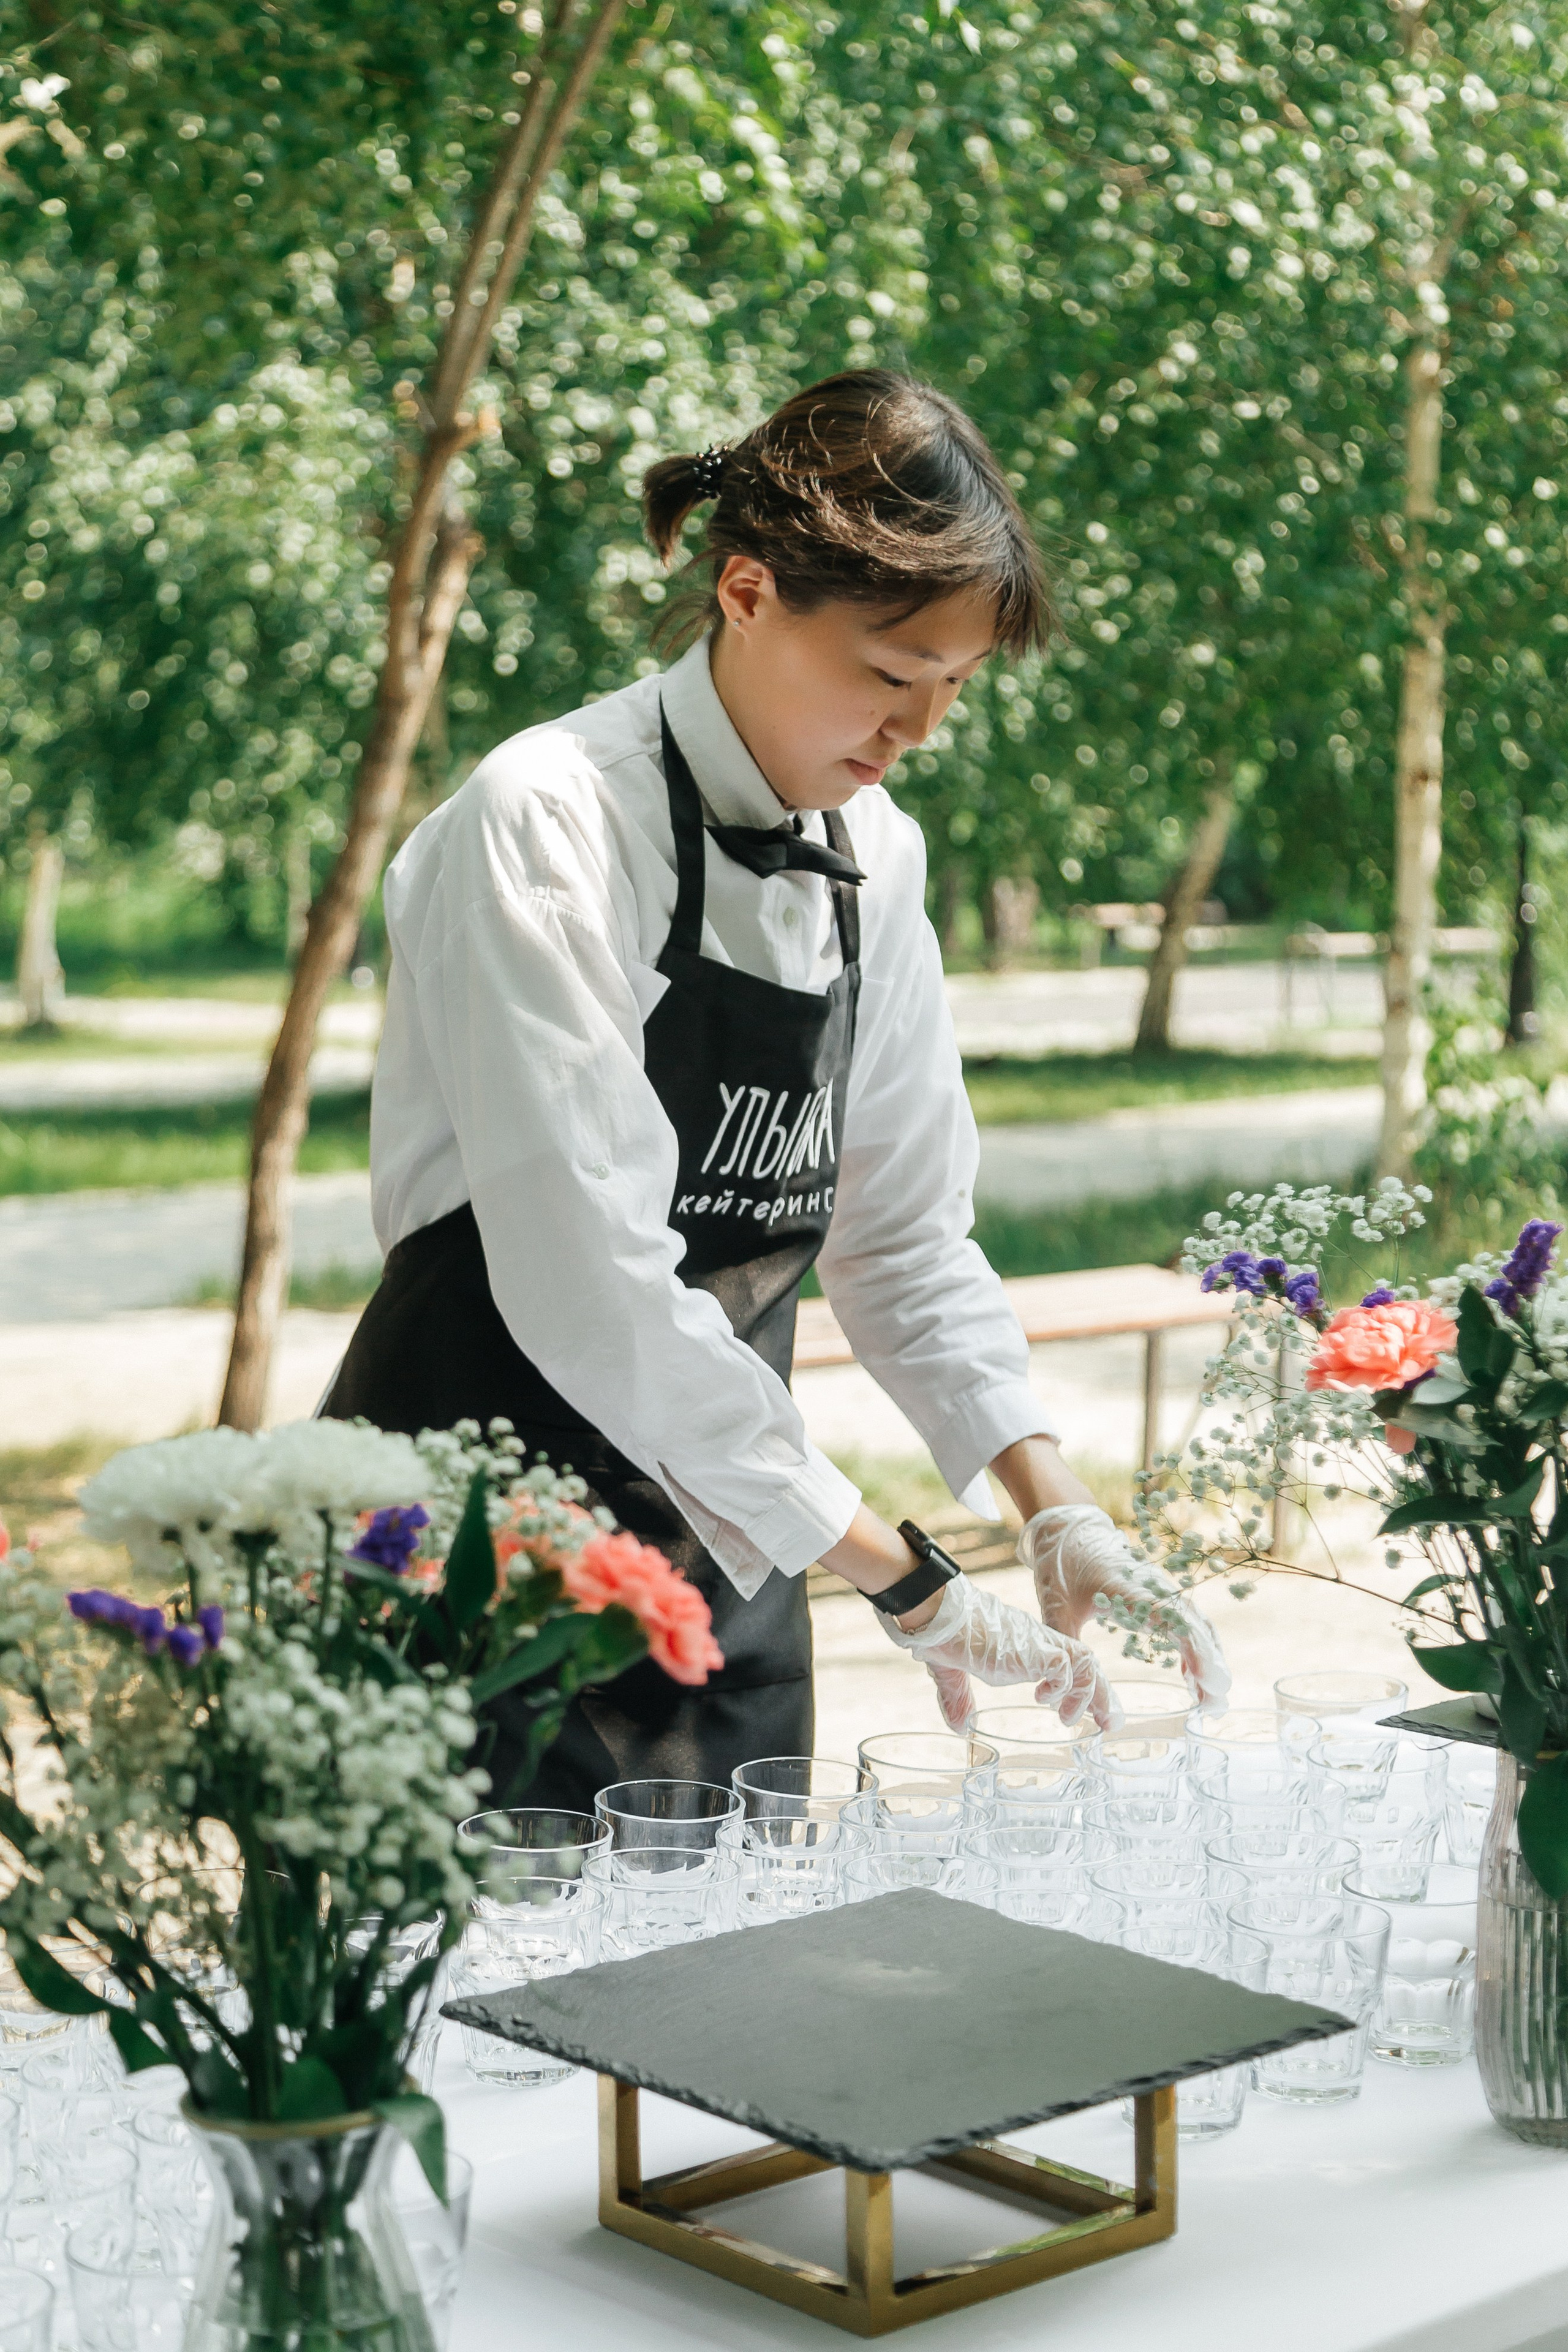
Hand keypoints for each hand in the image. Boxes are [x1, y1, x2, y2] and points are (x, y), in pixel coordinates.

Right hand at [878, 1572, 1115, 1735]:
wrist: (937, 1614)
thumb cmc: (943, 1635)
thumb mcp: (952, 1674)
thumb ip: (959, 1698)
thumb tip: (962, 1727)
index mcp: (1024, 1644)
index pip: (1067, 1662)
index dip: (1081, 1687)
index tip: (1089, 1713)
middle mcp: (1037, 1642)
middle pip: (1085, 1663)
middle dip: (1101, 1696)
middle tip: (1110, 1724)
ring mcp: (1037, 1644)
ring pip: (1084, 1663)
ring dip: (1088, 1695)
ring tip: (1070, 1720)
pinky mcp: (1031, 1650)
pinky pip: (1064, 1667)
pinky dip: (1061, 1688)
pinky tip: (1042, 1699)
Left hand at [1020, 1503, 1230, 1713]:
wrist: (1069, 1529)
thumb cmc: (1061, 1568)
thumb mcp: (1056, 1614)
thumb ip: (1067, 1658)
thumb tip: (1063, 1709)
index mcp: (1131, 1589)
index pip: (1175, 1621)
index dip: (1196, 1652)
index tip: (1208, 1683)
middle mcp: (1154, 1587)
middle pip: (1195, 1627)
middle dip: (1211, 1666)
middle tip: (1216, 1706)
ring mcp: (1161, 1589)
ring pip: (1197, 1625)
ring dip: (1207, 1660)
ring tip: (1210, 1700)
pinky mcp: (1159, 1594)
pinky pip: (1187, 1622)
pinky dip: (1196, 1648)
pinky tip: (1190, 1677)